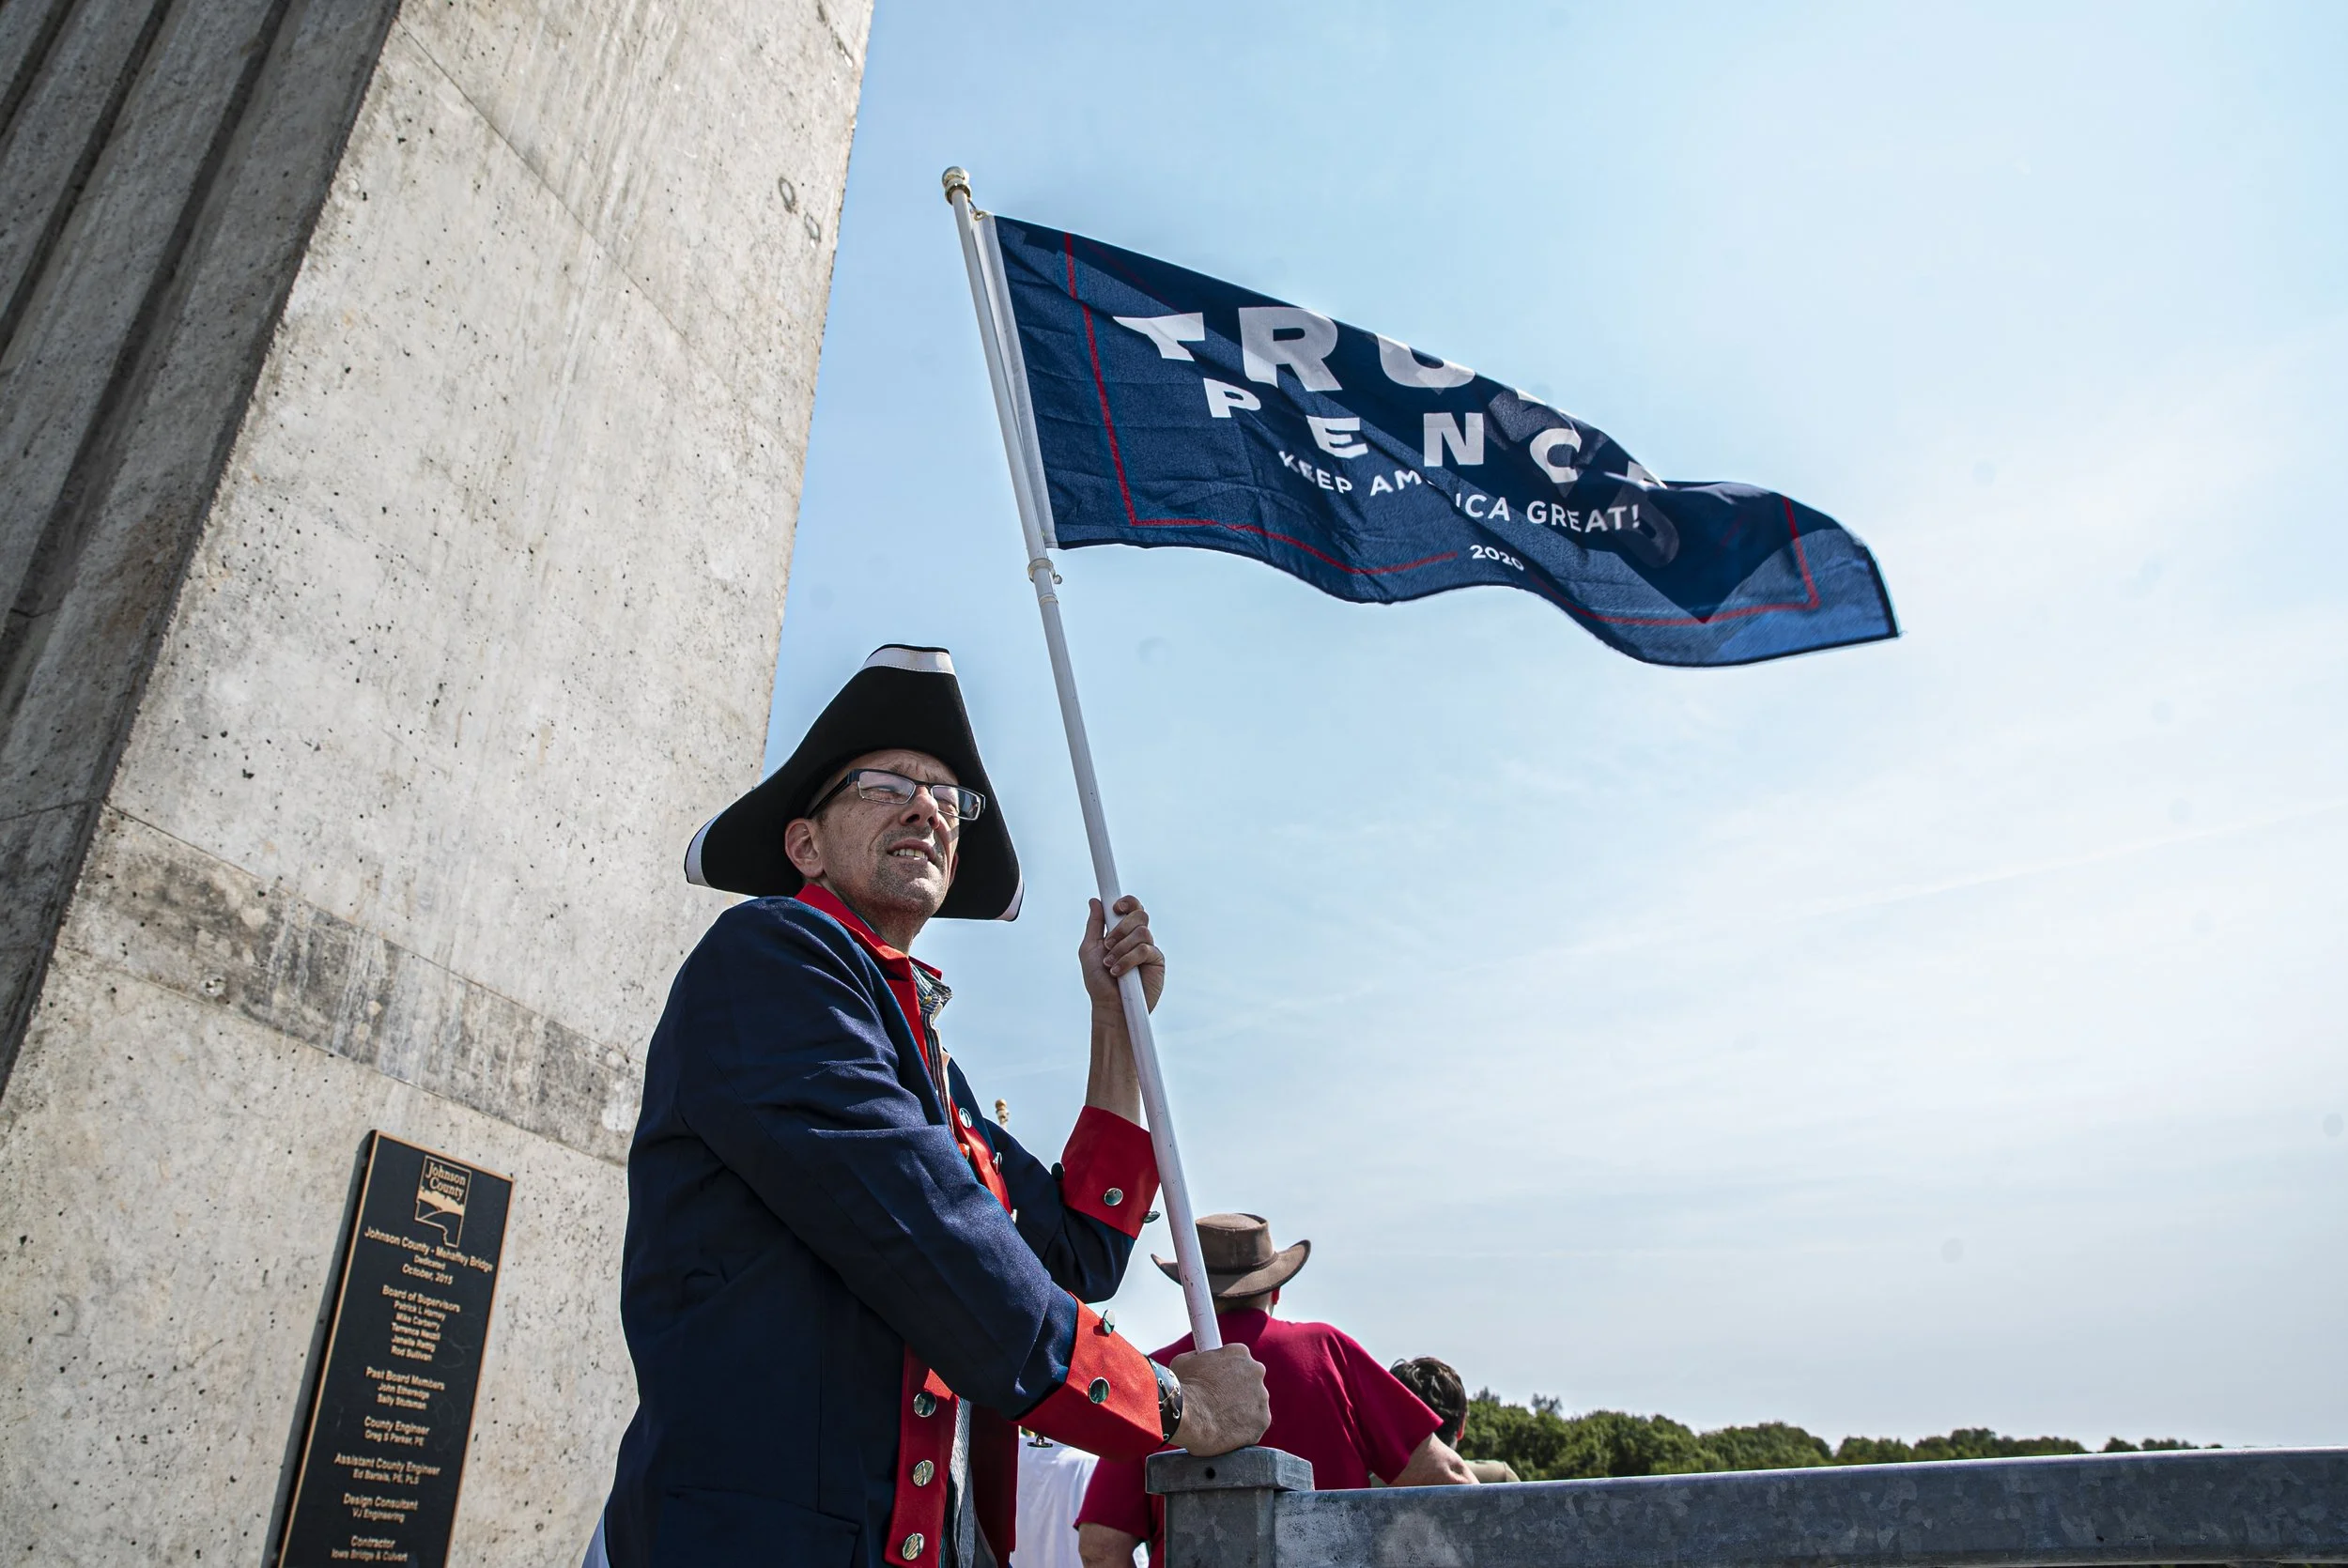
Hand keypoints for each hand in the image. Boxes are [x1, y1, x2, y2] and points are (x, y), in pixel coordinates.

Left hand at [1081, 895, 1164, 1014]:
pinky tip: (1118, 972)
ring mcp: (1149, 949)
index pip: (1132, 908)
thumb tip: (1095, 901)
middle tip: (1107, 944)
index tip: (1115, 908)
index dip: (1127, 902)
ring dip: (1121, 948)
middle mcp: (1138, 938)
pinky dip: (1127, 960)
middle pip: (1140, 914)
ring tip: (1110, 964)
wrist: (1109, 1006)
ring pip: (1142, 932)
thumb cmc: (1098, 981)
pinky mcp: (1157, 961)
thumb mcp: (1089, 949)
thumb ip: (1095, 925)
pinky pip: (1144, 950)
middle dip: (1121, 927)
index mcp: (1123, 931)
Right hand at [1167, 1344, 1269, 1456]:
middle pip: (1249, 1381)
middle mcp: (1256, 1371)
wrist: (1188, 1416)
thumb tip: (1197, 1358)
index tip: (1218, 1380)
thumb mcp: (1185, 1361)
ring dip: (1241, 1410)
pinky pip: (1255, 1425)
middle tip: (1217, 1401)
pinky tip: (1226, 1430)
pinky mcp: (1262, 1421)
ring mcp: (1262, 1397)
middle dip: (1236, 1390)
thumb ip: (1198, 1358)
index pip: (1238, 1359)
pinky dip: (1243, 1429)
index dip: (1226, 1371)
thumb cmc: (1183, 1388)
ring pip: (1253, 1404)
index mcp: (1239, 1353)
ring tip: (1218, 1418)